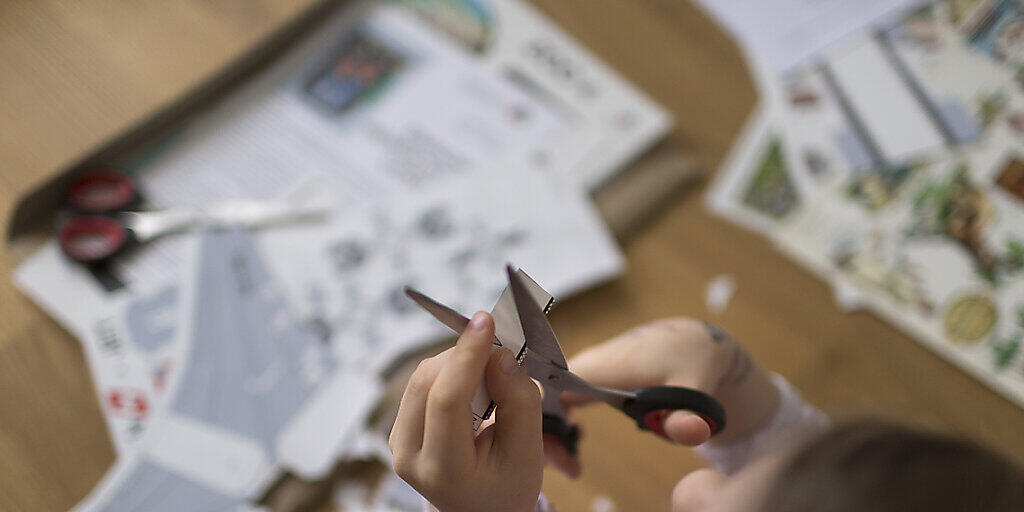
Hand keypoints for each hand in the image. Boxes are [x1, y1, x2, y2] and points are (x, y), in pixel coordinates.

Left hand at [390, 312, 543, 511]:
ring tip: (491, 376)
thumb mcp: (528, 453)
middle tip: (500, 347)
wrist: (482, 511)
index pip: (446, 400)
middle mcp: (408, 457)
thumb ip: (518, 402)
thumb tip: (500, 355)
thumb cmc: (506, 487)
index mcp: (442, 470)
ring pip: (422, 376)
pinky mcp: (400, 428)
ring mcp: (398, 442)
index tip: (485, 321)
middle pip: (429, 381)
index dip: (466, 355)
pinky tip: (473, 383)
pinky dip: (449, 372)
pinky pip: (421, 383)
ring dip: (458, 362)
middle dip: (465, 354)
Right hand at [545, 318, 779, 477]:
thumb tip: (687, 433)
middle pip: (538, 399)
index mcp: (596, 368)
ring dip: (549, 431)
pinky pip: (556, 396)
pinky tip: (577, 439)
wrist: (690, 338)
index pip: (542, 393)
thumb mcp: (694, 390)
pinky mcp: (587, 373)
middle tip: (569, 468)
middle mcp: (582, 364)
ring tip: (572, 463)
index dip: (542, 426)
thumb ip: (686, 415)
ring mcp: (582, 367)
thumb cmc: (690, 360)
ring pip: (544, 398)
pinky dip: (558, 421)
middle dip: (543, 436)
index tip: (564, 457)